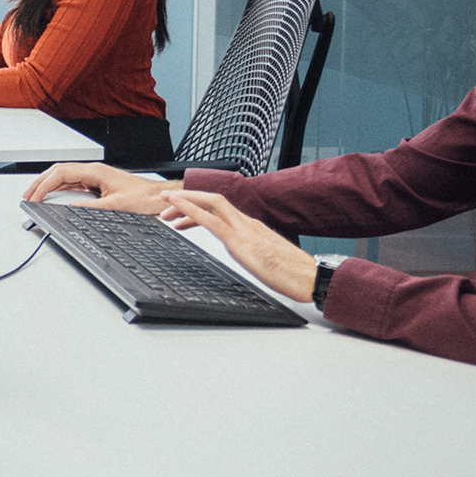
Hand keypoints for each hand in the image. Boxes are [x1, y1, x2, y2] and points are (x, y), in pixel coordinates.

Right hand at [23, 161, 173, 213]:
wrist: (160, 198)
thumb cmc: (144, 199)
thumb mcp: (115, 207)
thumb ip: (90, 208)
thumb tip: (69, 210)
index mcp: (96, 171)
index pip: (61, 174)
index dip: (44, 186)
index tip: (34, 198)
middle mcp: (94, 171)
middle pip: (59, 172)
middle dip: (40, 183)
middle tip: (27, 196)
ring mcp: (95, 177)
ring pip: (65, 177)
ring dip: (48, 186)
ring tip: (35, 196)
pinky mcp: (98, 184)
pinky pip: (73, 184)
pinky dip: (60, 190)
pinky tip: (54, 198)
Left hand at [159, 190, 318, 302]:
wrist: (311, 278)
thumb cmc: (292, 273)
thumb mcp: (265, 259)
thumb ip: (252, 251)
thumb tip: (244, 254)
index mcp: (252, 227)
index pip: (220, 209)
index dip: (198, 206)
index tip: (179, 212)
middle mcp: (247, 223)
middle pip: (212, 200)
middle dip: (187, 199)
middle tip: (165, 205)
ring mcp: (245, 230)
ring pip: (210, 204)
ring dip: (185, 201)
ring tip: (164, 207)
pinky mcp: (242, 241)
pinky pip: (212, 221)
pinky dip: (192, 211)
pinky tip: (178, 210)